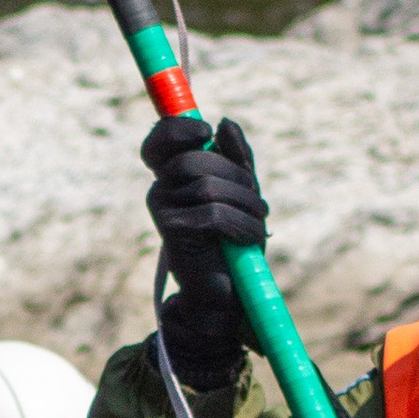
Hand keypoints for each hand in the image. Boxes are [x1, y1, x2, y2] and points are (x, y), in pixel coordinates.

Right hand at [144, 112, 267, 385]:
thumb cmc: (234, 240)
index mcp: (174, 176)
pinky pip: (213, 213)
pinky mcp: (172, 232)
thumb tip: (226, 123)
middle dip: (237, 176)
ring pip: (207, 185)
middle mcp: (161, 190)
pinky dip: (242, 224)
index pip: (160, 141)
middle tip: (256, 200)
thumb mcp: (242, 193)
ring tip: (258, 222)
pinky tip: (249, 240)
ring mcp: (162, 211)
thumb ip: (236, 159)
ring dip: (245, 203)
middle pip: (196, 159)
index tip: (204, 129)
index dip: (177, 128)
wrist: (226, 295)